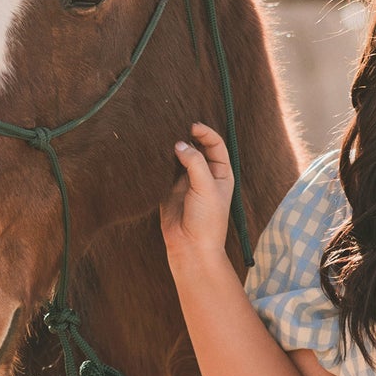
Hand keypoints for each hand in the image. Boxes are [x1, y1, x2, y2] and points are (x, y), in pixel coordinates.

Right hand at [160, 120, 234, 266]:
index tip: (192, 126)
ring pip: (179, 157)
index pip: (215, 145)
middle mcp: (204, 175)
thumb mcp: (206, 188)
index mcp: (220, 174)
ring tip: (163, 136)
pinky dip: (160, 161)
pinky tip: (154, 153)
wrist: (191, 248)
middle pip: (196, 147)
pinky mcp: (169, 190)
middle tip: (174, 126)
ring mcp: (186, 182)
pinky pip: (164, 170)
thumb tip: (180, 144)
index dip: (205, 133)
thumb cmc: (207, 221)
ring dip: (172, 148)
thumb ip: (194, 163)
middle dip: (187, 136)